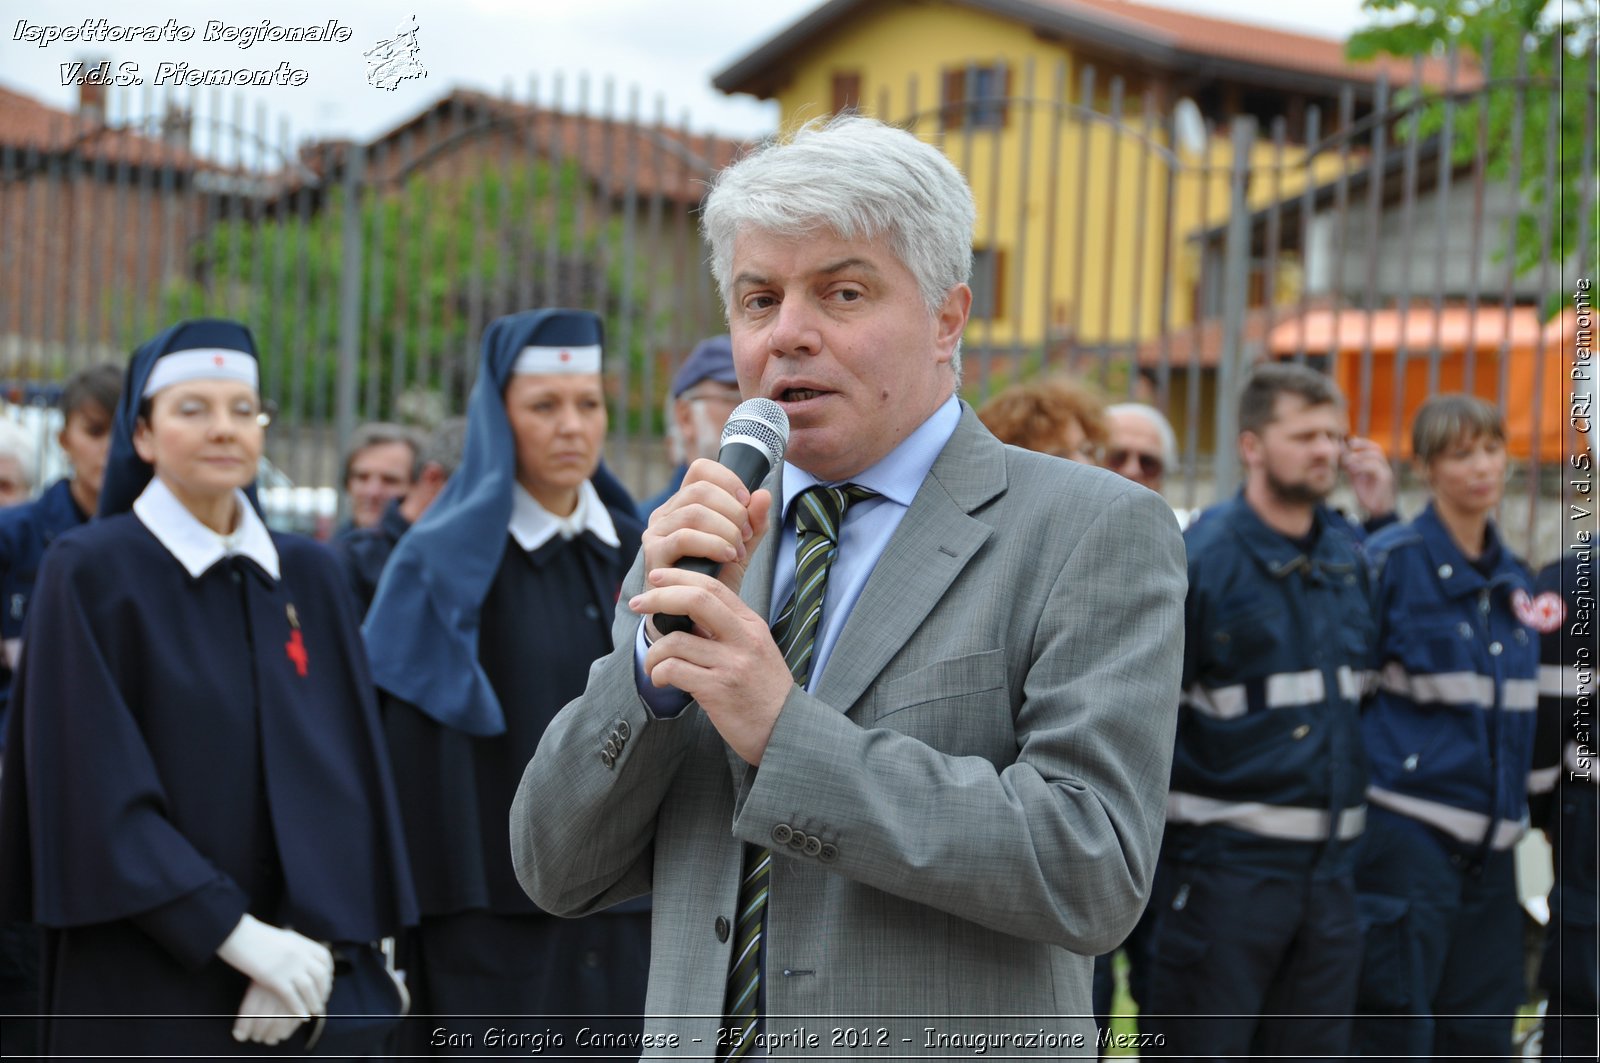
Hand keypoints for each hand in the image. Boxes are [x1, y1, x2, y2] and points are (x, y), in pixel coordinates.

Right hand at [216, 914, 332, 1019]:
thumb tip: (301, 955)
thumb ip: (295, 947)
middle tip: (320, 1001)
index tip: (327, 983)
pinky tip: (302, 1016)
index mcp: (302, 942)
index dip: (328, 973)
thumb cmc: (255, 937)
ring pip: (309, 988)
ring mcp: (290, 966)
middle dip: (323, 990)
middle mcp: (301, 954)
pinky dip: (299, 1008)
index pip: (324, 959)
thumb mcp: (283, 938)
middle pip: (320, 975)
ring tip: (313, 1011)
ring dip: (313, 1002)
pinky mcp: (276, 979)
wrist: (239, 936)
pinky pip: (292, 997)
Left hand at [232, 980, 306, 1044]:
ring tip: (269, 1039)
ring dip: (272, 1036)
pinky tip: (281, 1035)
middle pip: (263, 1020)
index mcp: (260, 987)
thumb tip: (239, 1036)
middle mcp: (275, 992)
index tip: (241, 1036)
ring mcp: (291, 996)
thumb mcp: (257, 984)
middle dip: (258, 1034)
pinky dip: (286, 1032)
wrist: (294, 963)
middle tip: (257, 1037)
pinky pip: (294, 1021)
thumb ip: (248, 1009)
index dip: (243, 1028)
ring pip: (279, 1023)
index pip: (248, 1013)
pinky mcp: (304, 1000)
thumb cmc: (272, 978)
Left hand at [630, 565, 792, 765]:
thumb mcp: (755, 650)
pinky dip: (659, 673)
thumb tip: (686, 615)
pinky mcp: (718, 690)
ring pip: (676, 640)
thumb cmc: (764, 692)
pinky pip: (674, 670)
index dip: (679, 577)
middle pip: (696, 600)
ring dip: (653, 652)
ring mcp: (731, 664)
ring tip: (652, 665)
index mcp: (751, 625)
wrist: (786, 730)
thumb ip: (727, 631)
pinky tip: (661, 680)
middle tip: (637, 604)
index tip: (655, 578)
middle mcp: (743, 639)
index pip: (713, 586)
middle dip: (659, 597)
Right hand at [642, 458, 770, 598]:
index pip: (701, 470)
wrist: (695, 621)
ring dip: (725, 529)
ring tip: (738, 551)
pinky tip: (728, 557)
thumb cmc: (714, 582)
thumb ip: (754, 523)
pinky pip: (684, 537)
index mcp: (684, 504)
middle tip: (746, 535)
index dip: (728, 479)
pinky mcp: (653, 554)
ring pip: (694, 512)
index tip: (747, 502)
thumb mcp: (741, 548)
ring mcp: (655, 532)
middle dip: (732, 510)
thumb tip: (765, 493)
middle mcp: (665, 514)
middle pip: (700, 488)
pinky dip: (713, 544)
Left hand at [1342, 437, 1395, 518]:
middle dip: (1361, 445)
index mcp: (1376, 463)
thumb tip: (1340, 453)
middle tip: (1348, 447)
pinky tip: (1352, 470)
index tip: (1346, 443)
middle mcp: (1383, 465)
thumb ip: (1350, 465)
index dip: (1360, 442)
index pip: (1371, 447)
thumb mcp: (1355, 476)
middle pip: (1376, 448)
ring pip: (1376, 456)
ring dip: (1360, 456)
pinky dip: (1362, 466)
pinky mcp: (1385, 479)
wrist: (1376, 509)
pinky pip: (1376, 467)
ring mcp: (1385, 471)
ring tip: (1347, 461)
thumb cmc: (1366, 493)